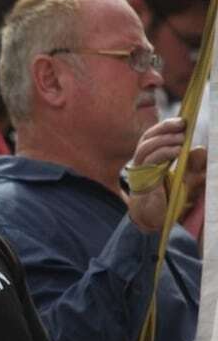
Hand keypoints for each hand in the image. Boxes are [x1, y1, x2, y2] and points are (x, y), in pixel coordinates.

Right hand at [129, 118, 205, 232]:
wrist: (154, 219)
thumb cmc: (169, 199)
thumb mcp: (189, 180)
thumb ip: (195, 166)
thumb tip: (201, 149)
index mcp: (151, 158)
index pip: (153, 136)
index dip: (165, 126)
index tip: (183, 120)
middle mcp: (142, 161)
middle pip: (147, 137)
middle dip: (164, 127)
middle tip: (182, 124)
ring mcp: (140, 169)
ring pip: (146, 146)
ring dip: (164, 139)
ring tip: (181, 138)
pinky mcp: (141, 179)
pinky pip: (148, 160)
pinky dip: (163, 152)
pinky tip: (178, 151)